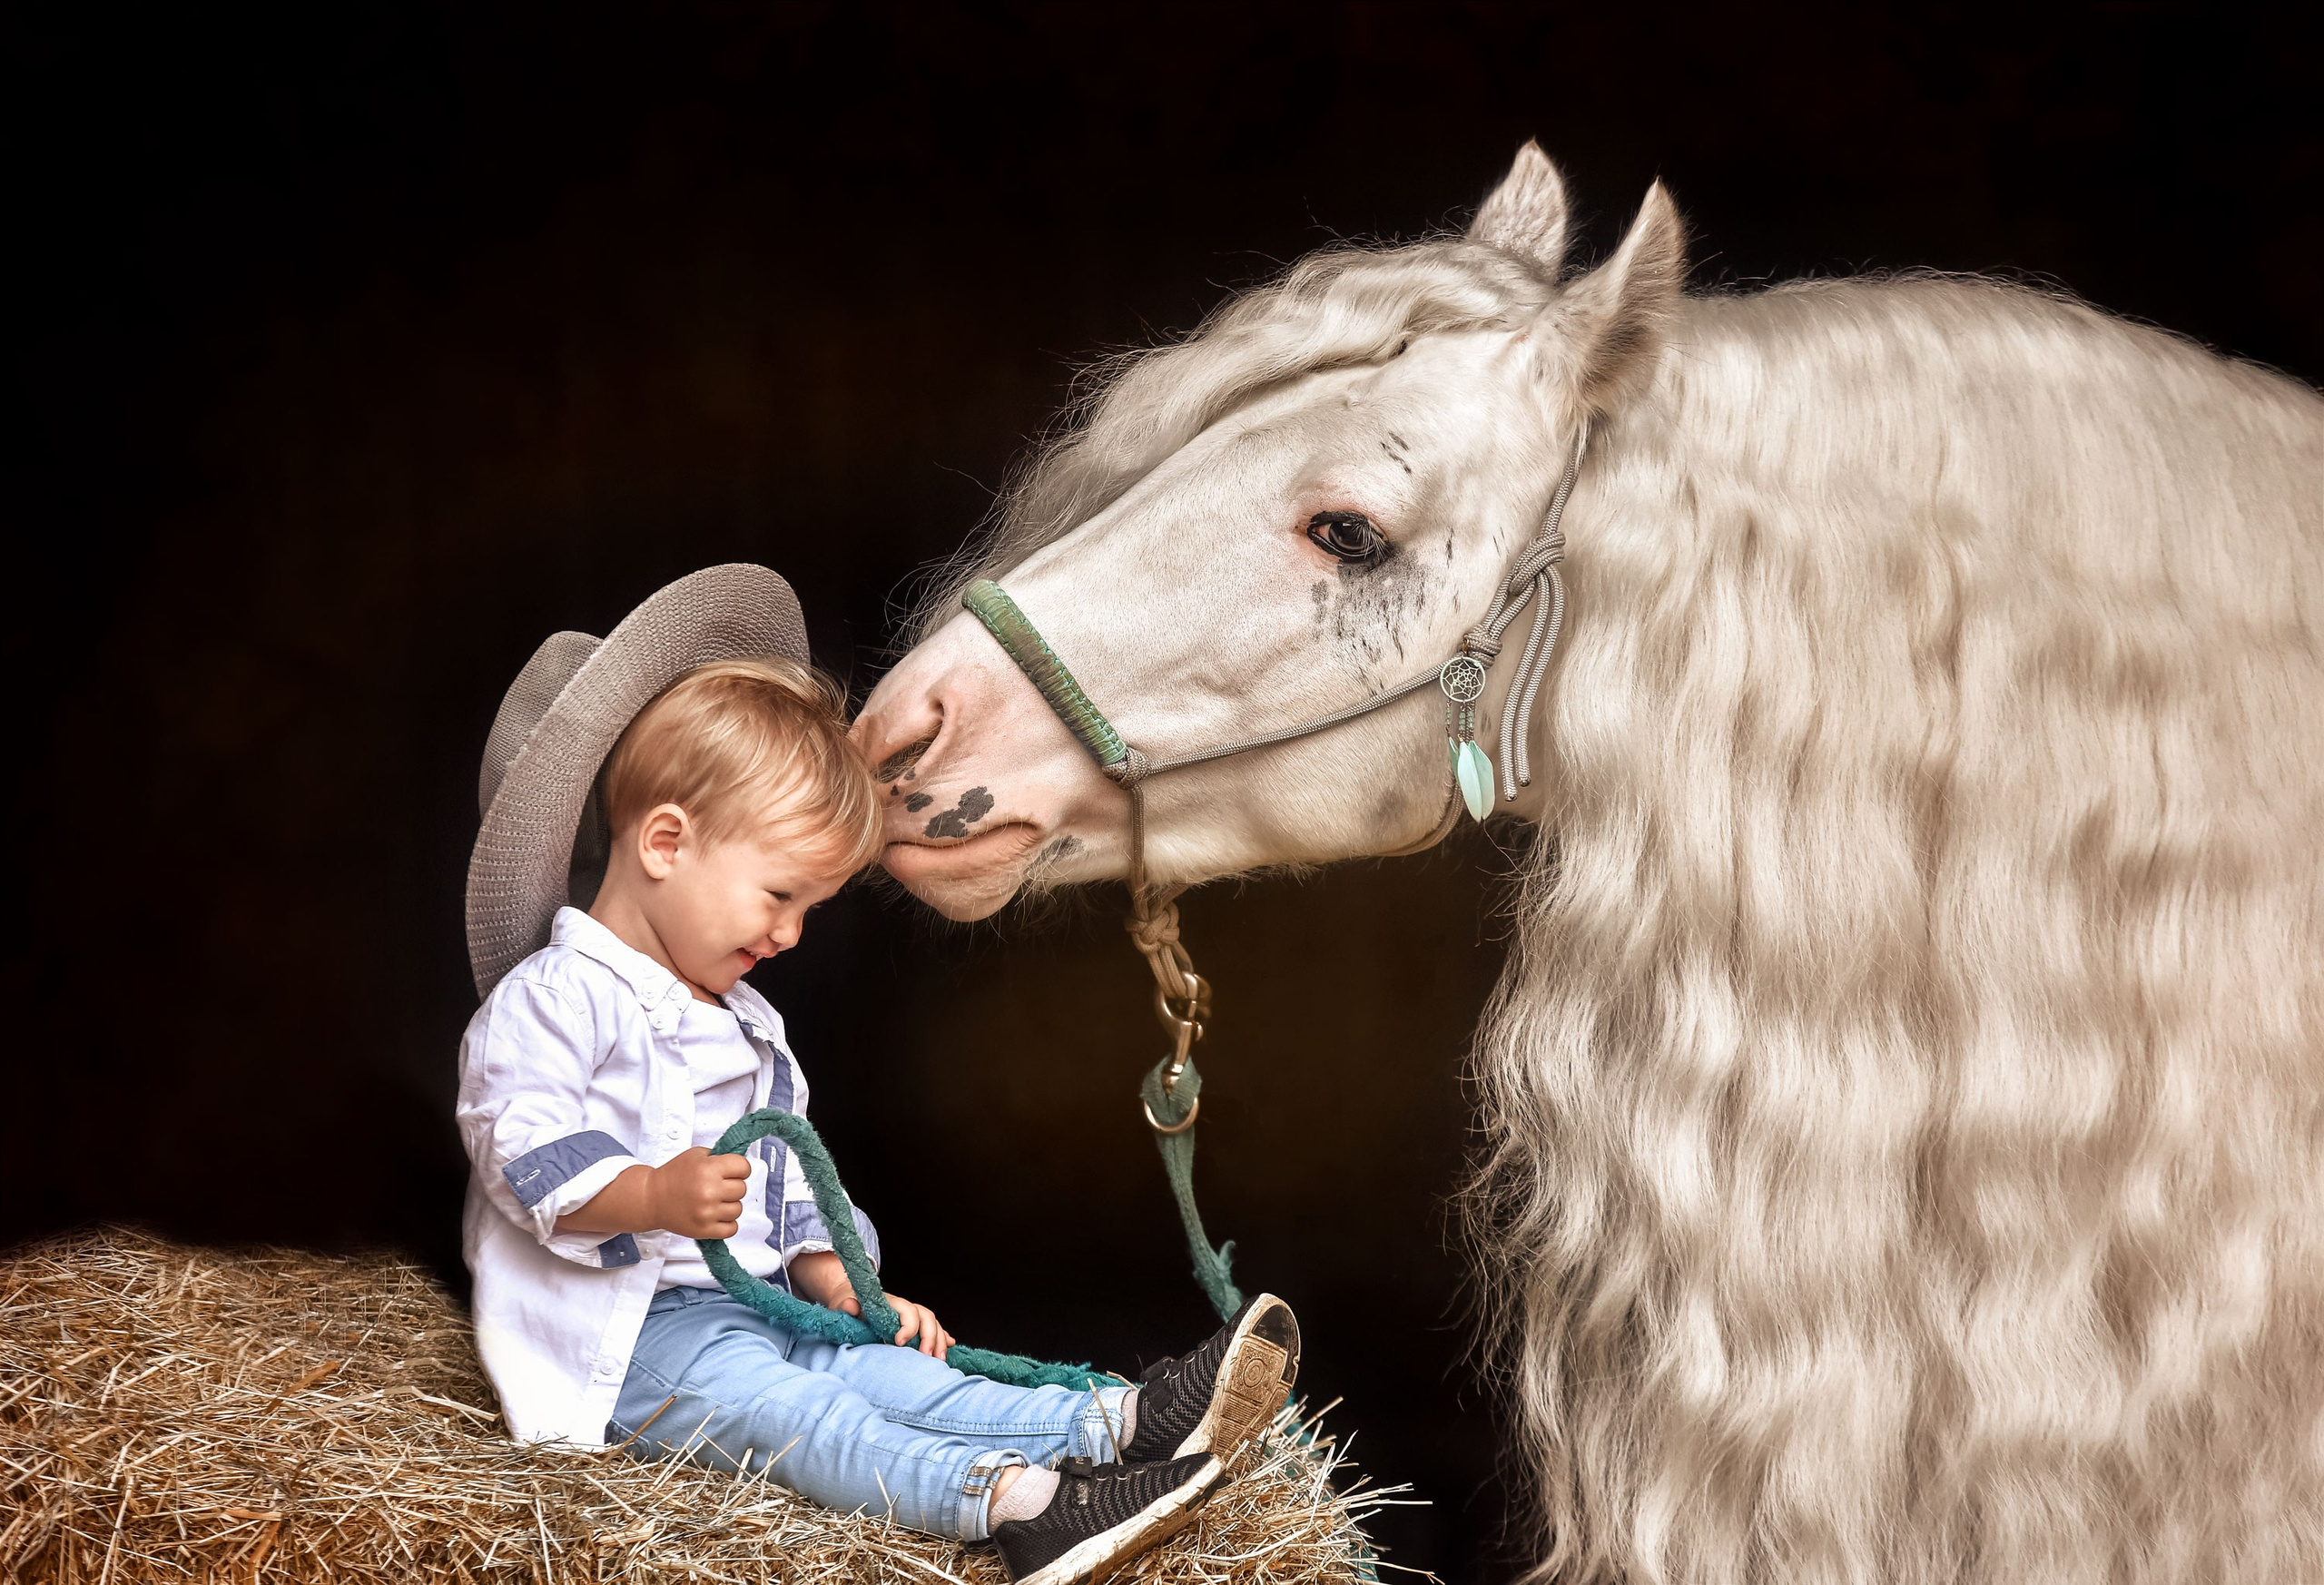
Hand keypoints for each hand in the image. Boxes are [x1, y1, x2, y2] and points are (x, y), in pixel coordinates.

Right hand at [646, 1147, 749, 1238]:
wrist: (651, 1198)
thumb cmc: (673, 1176)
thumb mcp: (696, 1155)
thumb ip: (720, 1157)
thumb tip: (740, 1165)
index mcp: (708, 1169)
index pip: (744, 1168)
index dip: (739, 1169)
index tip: (732, 1172)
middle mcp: (709, 1191)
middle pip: (742, 1189)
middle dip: (732, 1187)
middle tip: (718, 1187)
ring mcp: (707, 1212)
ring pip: (738, 1209)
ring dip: (729, 1205)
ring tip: (714, 1201)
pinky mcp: (704, 1230)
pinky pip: (731, 1229)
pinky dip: (727, 1223)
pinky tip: (715, 1215)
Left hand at [790, 1253, 953, 1358]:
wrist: (851, 1297)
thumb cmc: (848, 1302)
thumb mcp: (843, 1303)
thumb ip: (846, 1305)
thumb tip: (851, 1306)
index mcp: (890, 1303)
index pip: (908, 1311)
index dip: (908, 1327)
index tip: (900, 1343)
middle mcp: (904, 1308)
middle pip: (926, 1317)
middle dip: (930, 1337)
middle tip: (927, 1357)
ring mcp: (911, 1316)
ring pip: (933, 1323)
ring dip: (939, 1341)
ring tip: (939, 1360)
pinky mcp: (913, 1325)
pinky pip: (933, 1328)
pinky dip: (942, 1337)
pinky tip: (949, 1345)